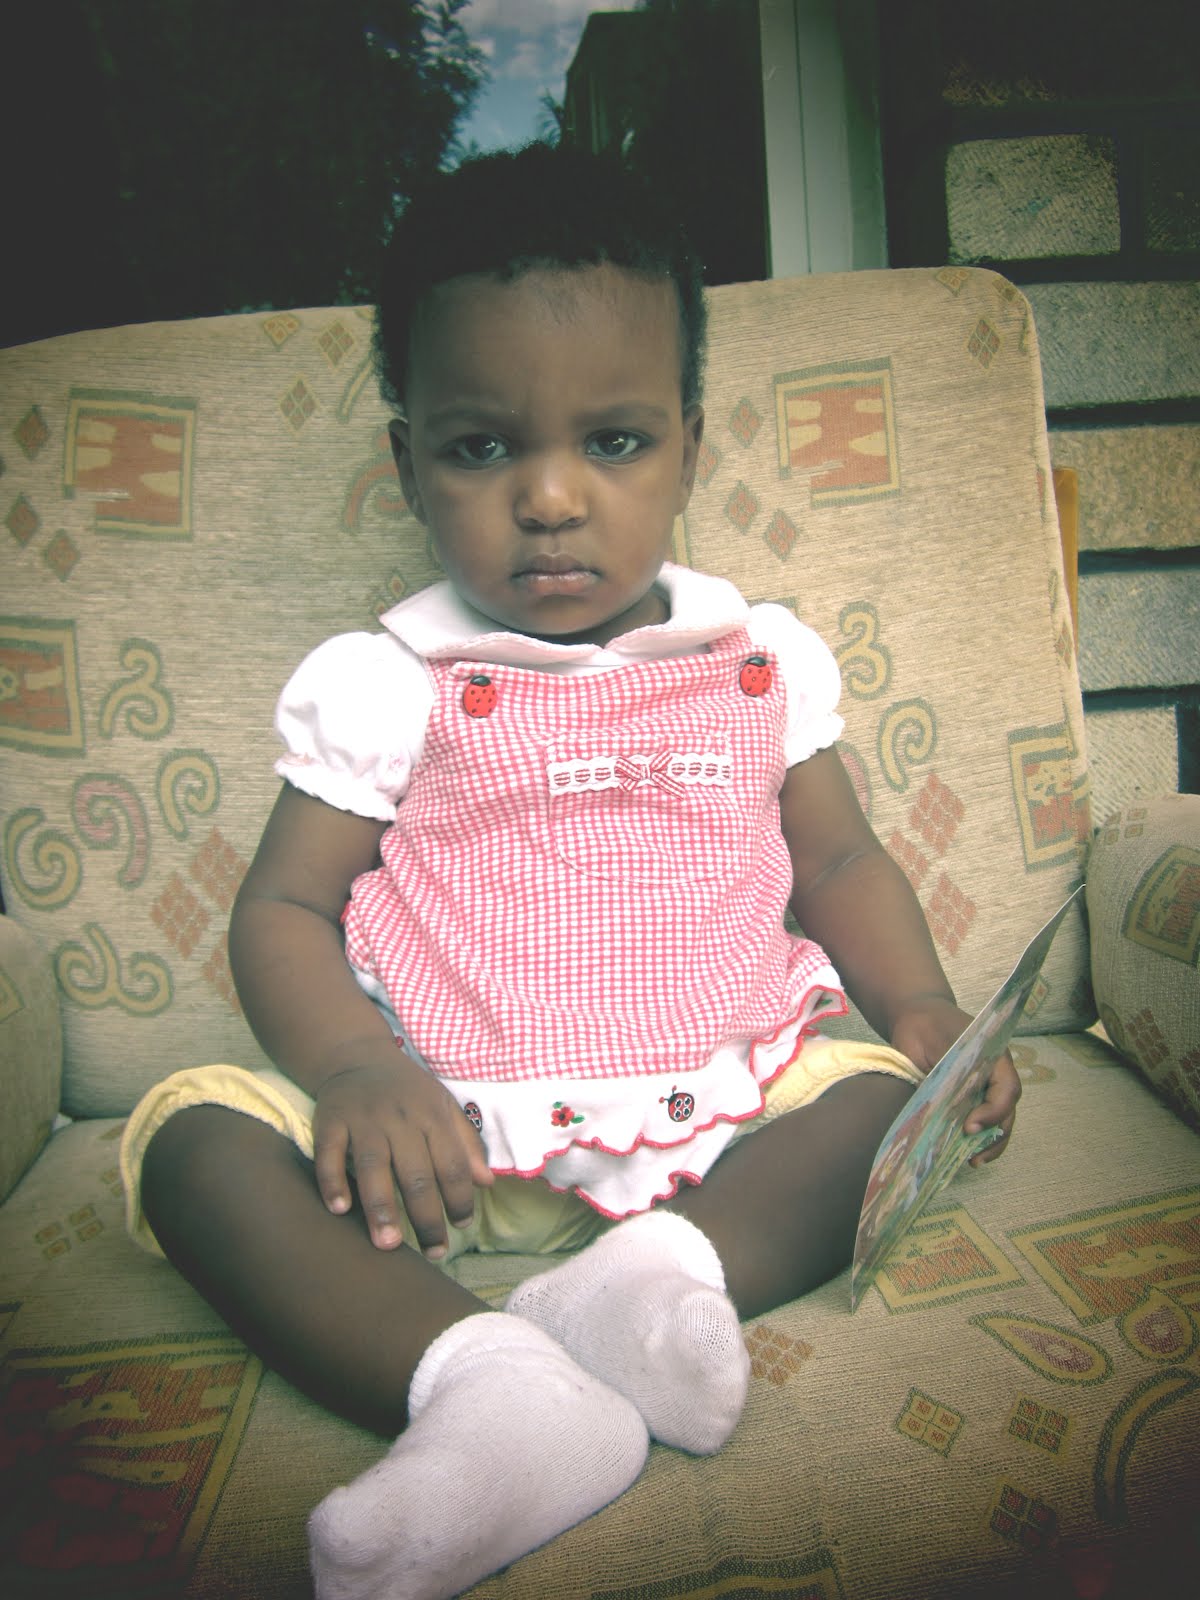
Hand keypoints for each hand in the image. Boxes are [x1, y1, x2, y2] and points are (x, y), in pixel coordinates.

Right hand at [313, 1047, 492, 1256]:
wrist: (356, 1056)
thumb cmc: (408, 1090)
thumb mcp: (444, 1106)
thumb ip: (466, 1143)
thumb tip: (487, 1183)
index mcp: (432, 1114)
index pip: (452, 1163)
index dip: (460, 1197)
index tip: (461, 1226)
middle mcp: (399, 1117)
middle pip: (416, 1173)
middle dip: (426, 1216)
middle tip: (433, 1252)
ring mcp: (363, 1119)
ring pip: (373, 1166)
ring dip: (381, 1207)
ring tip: (389, 1244)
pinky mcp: (330, 1121)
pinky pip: (329, 1154)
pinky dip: (333, 1180)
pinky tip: (340, 1209)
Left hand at [890, 996, 1020, 1165]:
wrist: (917, 1016)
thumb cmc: (922, 1026)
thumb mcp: (925, 1044)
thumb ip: (934, 1074)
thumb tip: (937, 1112)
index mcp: (992, 1054)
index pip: (1006, 1088)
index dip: (993, 1112)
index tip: (970, 1127)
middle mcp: (996, 1072)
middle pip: (1007, 1110)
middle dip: (994, 1136)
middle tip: (973, 1156)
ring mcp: (987, 1085)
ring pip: (1000, 1119)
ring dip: (990, 1143)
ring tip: (973, 1161)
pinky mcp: (974, 1096)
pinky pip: (985, 1119)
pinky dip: (980, 1138)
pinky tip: (968, 1155)